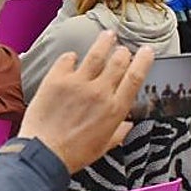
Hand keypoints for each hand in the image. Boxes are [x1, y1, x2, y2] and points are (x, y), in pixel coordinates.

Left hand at [19, 30, 152, 172]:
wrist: (43, 153)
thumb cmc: (73, 154)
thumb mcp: (103, 146)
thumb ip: (118, 133)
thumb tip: (127, 126)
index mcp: (114, 108)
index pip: (136, 76)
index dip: (143, 61)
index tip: (146, 52)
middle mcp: (99, 92)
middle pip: (118, 61)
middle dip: (123, 52)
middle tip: (122, 48)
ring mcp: (77, 83)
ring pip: (96, 54)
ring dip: (104, 42)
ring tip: (107, 36)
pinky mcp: (56, 80)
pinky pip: (67, 59)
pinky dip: (71, 56)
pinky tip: (72, 56)